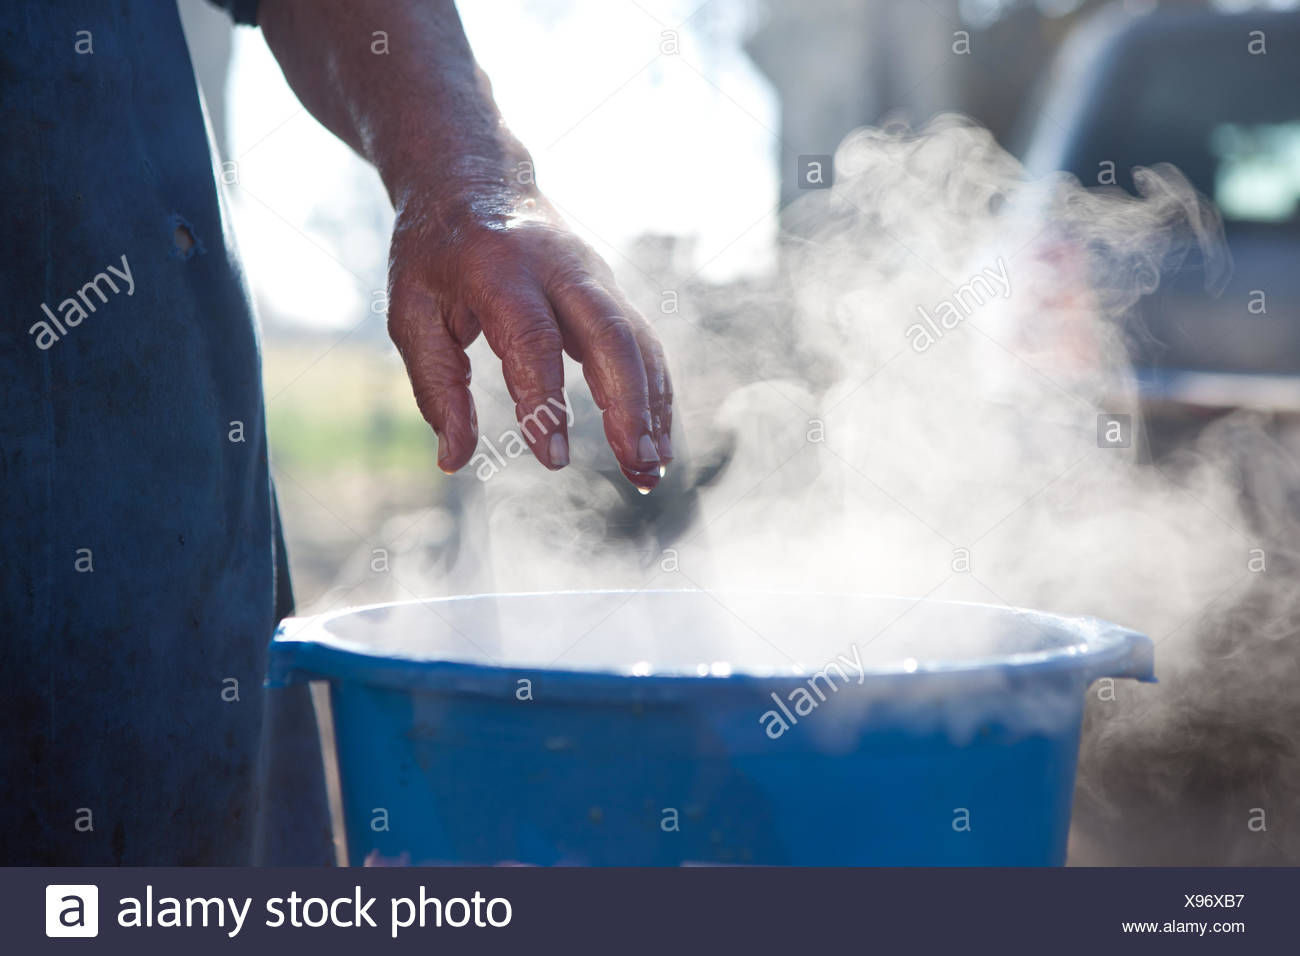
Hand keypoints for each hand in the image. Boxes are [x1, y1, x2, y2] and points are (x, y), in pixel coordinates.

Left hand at [386, 184, 672, 491]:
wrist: (472, 177)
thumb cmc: (434, 254)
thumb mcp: (412, 312)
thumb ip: (437, 386)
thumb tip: (453, 459)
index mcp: (501, 268)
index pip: (533, 339)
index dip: (546, 401)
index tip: (554, 460)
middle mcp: (560, 267)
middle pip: (611, 334)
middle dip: (629, 405)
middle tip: (637, 467)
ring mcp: (593, 275)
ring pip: (638, 340)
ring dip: (652, 407)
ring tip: (651, 470)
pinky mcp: (610, 290)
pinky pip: (642, 343)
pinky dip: (653, 393)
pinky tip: (654, 441)